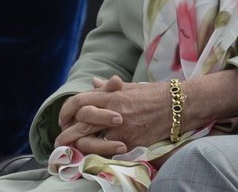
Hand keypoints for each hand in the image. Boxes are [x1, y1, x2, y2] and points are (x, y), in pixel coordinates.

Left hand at [56, 75, 170, 153]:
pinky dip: (97, 154)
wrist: (177, 106)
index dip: (67, 110)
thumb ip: (110, 87)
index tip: (63, 118)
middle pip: (81, 123)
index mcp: (113, 96)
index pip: (80, 101)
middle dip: (66, 133)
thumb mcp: (131, 87)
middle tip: (60, 139)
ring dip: (78, 146)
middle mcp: (114, 113)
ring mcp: (121, 130)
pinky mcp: (129, 144)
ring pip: (90, 142)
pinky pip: (107, 152)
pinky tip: (91, 155)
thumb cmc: (154, 94)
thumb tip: (93, 82)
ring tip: (71, 149)